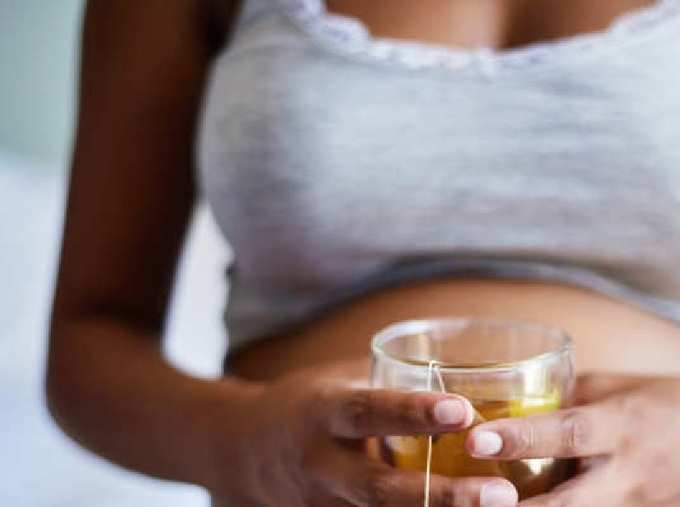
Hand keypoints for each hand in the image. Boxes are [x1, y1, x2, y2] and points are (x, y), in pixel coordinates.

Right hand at [213, 359, 518, 506]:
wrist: (243, 450)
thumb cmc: (303, 404)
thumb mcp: (336, 381)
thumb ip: (387, 381)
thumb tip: (454, 369)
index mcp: (322, 414)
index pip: (369, 411)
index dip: (414, 412)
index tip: (464, 410)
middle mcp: (321, 464)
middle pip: (380, 488)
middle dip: (441, 495)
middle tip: (501, 493)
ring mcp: (322, 503)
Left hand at [465, 373, 679, 505]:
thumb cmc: (664, 404)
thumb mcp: (615, 389)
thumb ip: (565, 397)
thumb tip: (510, 399)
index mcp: (622, 426)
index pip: (567, 433)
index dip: (521, 438)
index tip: (475, 441)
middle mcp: (629, 474)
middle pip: (568, 503)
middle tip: (465, 502)